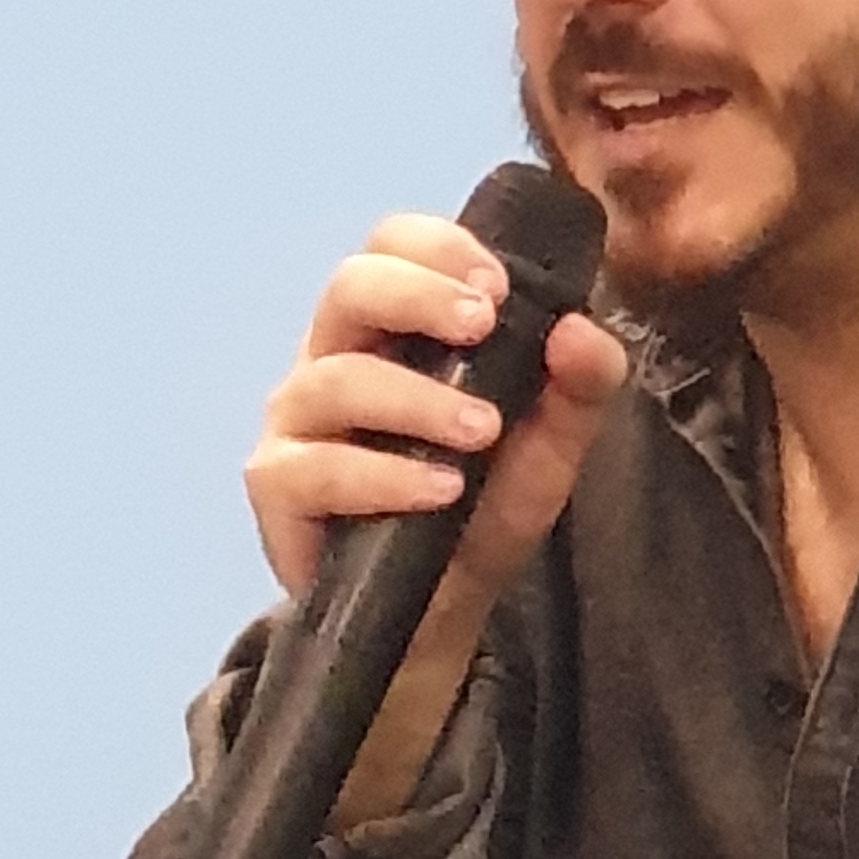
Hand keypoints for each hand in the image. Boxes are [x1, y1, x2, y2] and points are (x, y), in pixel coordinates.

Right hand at [244, 211, 625, 607]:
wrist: (440, 611)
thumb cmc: (480, 510)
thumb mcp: (551, 448)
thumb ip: (580, 387)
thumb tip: (578, 329)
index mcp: (391, 327)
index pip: (391, 246)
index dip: (438, 248)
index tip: (499, 286)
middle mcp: (333, 357)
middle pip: (349, 287)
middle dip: (419, 295)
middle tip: (484, 324)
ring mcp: (298, 421)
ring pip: (337, 380)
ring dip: (417, 400)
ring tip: (482, 432)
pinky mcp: (278, 487)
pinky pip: (316, 467)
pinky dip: (384, 476)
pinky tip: (440, 492)